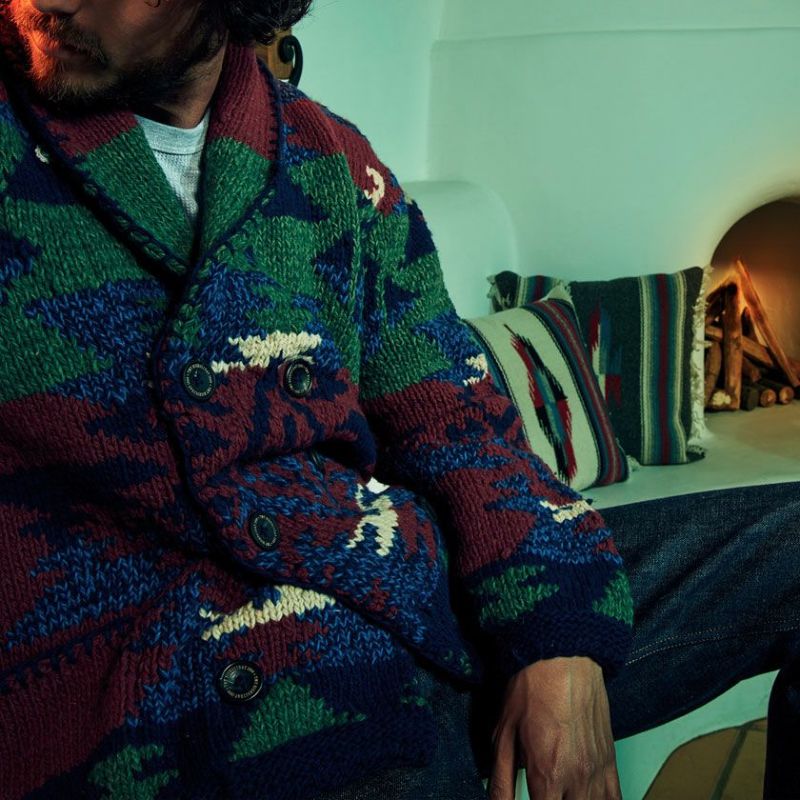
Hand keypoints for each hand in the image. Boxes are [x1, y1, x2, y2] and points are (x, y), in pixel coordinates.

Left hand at [489, 656, 620, 799]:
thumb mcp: (503, 734)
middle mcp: (576, 779)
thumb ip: (501, 779)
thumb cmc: (532, 690)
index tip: (529, 799)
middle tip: (544, 795)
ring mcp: (597, 771)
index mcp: (547, 775)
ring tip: (560, 795)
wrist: (562, 658)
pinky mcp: (610, 761)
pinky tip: (586, 798)